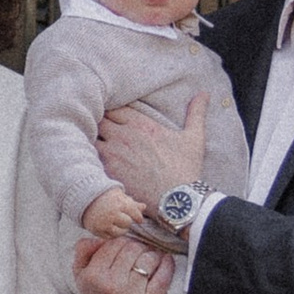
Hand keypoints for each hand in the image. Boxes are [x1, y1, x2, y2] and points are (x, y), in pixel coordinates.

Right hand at [76, 229, 167, 293]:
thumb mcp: (81, 276)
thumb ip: (83, 252)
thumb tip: (98, 237)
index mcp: (93, 276)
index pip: (114, 244)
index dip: (123, 241)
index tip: (127, 246)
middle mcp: (111, 285)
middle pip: (133, 249)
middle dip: (139, 247)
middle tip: (140, 252)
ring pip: (148, 259)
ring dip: (153, 255)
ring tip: (150, 259)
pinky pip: (162, 277)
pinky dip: (166, 265)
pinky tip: (165, 262)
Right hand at [80, 184, 141, 240]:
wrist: (82, 197)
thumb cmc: (104, 196)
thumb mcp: (119, 195)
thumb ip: (132, 203)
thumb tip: (144, 207)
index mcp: (119, 203)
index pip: (135, 214)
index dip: (138, 217)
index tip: (138, 219)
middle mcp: (112, 214)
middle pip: (128, 224)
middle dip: (127, 221)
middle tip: (123, 218)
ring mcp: (103, 223)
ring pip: (120, 232)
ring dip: (121, 229)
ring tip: (117, 223)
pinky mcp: (96, 230)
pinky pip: (109, 237)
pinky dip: (111, 233)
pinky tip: (109, 227)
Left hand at [96, 93, 205, 208]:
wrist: (177, 200)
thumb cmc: (185, 169)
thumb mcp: (194, 137)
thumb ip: (196, 113)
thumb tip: (204, 93)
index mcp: (141, 123)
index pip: (114, 107)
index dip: (111, 112)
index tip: (113, 119)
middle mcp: (124, 135)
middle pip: (99, 120)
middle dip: (98, 123)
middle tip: (100, 132)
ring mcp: (113, 153)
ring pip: (91, 138)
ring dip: (92, 140)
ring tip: (93, 146)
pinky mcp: (107, 171)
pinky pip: (89, 159)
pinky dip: (88, 158)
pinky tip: (92, 163)